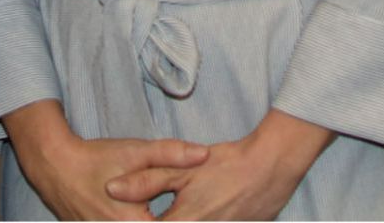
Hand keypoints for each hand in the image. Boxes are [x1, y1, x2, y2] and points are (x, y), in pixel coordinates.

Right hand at [3, 99, 210, 219]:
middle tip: (181, 207)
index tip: (201, 211)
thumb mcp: (136, 152)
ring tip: (159, 208)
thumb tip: (204, 155)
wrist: (56, 166)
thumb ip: (172, 154)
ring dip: (152, 218)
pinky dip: (135, 221)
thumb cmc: (97, 159)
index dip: (189, 218)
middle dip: (171, 217)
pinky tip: (140, 211)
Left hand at [105, 110, 334, 220]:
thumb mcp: (182, 169)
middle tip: (164, 204)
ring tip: (186, 204)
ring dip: (181, 218)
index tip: (123, 217)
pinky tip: (208, 206)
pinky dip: (203, 219)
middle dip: (158, 218)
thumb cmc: (227, 166)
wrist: (271, 167)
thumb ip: (146, 181)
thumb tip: (111, 189)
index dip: (135, 220)